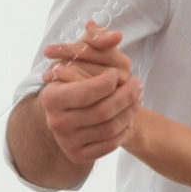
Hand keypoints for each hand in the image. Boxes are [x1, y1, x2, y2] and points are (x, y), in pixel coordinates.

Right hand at [37, 21, 140, 164]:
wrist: (67, 112)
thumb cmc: (76, 78)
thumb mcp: (83, 55)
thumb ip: (97, 40)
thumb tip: (116, 36)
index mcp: (51, 97)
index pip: (87, 91)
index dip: (108, 82)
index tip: (118, 73)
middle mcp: (55, 122)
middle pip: (103, 111)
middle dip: (126, 95)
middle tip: (139, 83)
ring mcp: (66, 142)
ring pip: (110, 128)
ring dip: (130, 111)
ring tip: (138, 97)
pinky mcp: (78, 155)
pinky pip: (110, 144)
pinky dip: (124, 129)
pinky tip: (129, 116)